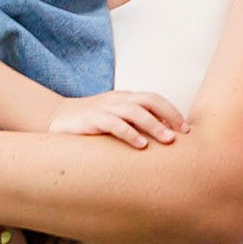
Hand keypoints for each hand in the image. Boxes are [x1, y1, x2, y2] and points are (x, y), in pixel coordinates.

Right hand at [56, 87, 187, 150]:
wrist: (56, 119)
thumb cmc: (91, 124)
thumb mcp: (116, 121)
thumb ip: (136, 126)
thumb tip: (164, 141)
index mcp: (125, 99)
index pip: (154, 98)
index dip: (172, 111)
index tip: (187, 130)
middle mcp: (117, 100)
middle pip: (149, 100)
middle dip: (169, 114)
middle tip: (182, 134)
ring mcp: (104, 108)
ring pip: (134, 111)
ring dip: (154, 125)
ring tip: (167, 139)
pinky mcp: (90, 120)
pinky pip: (113, 123)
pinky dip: (129, 133)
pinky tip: (140, 144)